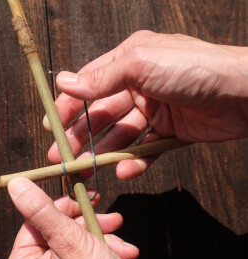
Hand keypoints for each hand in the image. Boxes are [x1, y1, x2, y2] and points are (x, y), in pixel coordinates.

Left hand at [2, 177, 149, 258]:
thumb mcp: (71, 242)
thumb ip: (42, 211)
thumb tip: (17, 185)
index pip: (36, 220)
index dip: (63, 207)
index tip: (85, 199)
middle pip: (58, 228)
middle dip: (88, 223)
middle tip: (110, 219)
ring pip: (75, 239)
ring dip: (101, 236)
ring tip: (119, 243)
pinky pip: (84, 253)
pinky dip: (104, 250)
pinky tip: (123, 253)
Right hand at [44, 30, 247, 179]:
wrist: (243, 92)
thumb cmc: (193, 67)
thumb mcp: (140, 63)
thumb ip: (102, 77)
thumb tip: (66, 82)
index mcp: (129, 63)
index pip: (90, 85)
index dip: (69, 105)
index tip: (53, 126)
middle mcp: (138, 86)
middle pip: (101, 115)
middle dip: (80, 136)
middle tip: (62, 156)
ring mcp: (153, 111)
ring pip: (120, 136)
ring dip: (103, 153)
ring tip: (86, 170)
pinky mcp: (168, 133)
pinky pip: (145, 150)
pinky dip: (134, 162)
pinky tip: (123, 171)